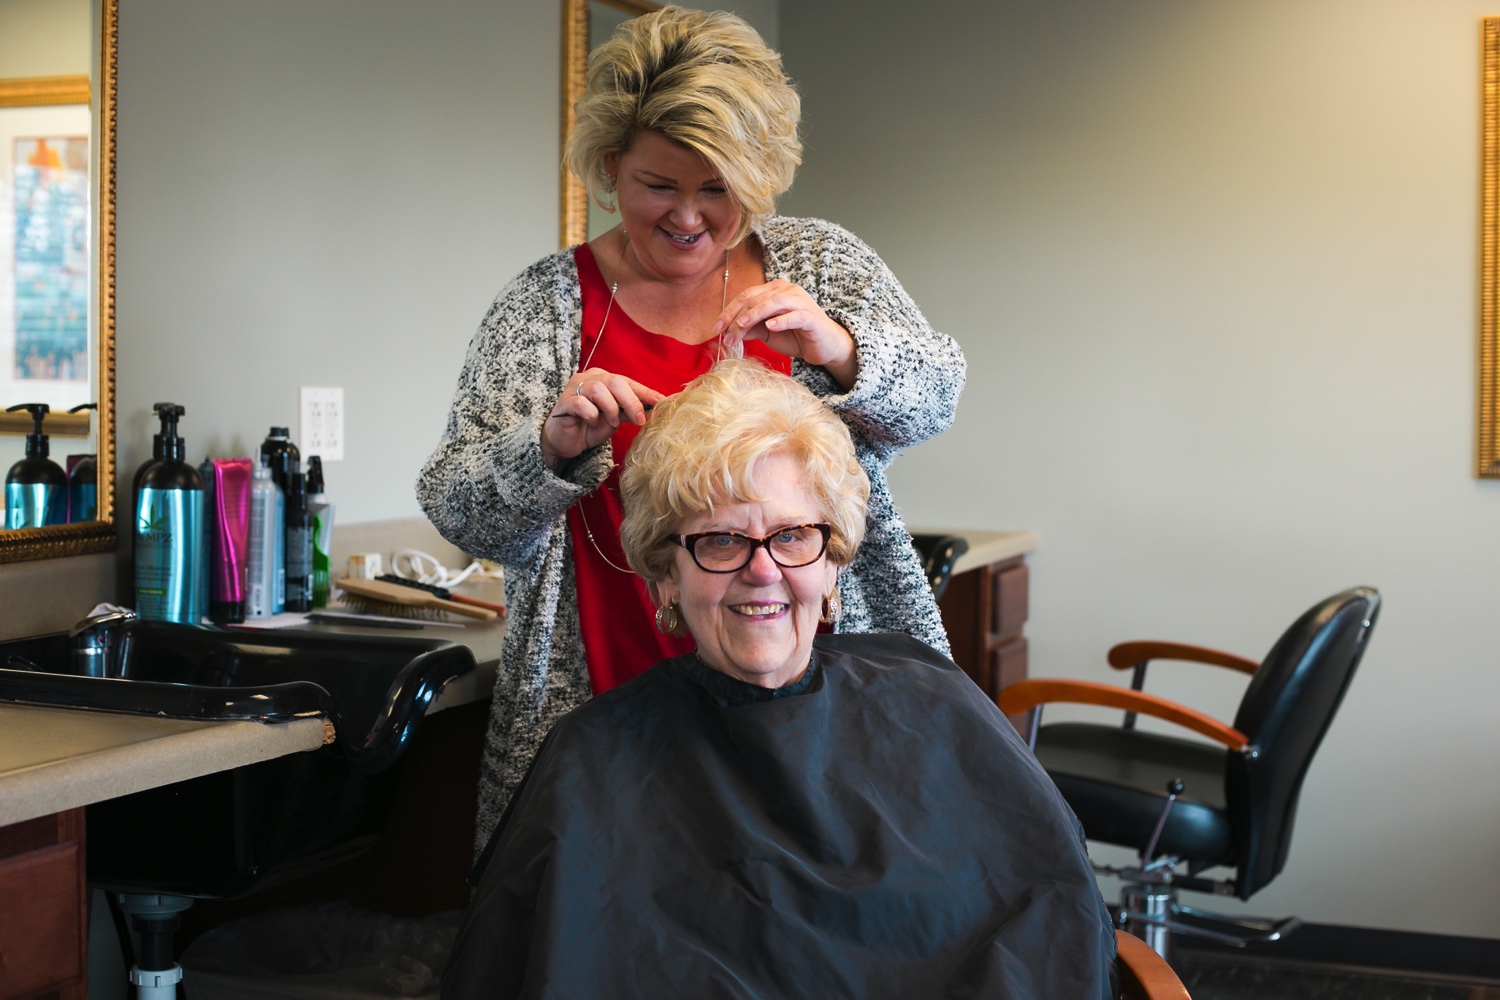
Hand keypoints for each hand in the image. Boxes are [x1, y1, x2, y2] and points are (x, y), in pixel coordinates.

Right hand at [541, 369, 663, 470]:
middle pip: (615, 382)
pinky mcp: (564, 403)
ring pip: (599, 390)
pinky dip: (591, 414)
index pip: (628, 382)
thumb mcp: (615, 419)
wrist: (564, 442)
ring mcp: (575, 388)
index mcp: (603, 379)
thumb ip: (630, 411)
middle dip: (632, 401)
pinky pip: (581, 403)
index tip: (661, 402)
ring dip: (610, 409)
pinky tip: (592, 422)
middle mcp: (589, 378)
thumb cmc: (590, 427)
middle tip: (640, 420)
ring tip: (611, 422)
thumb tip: (654, 408)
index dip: (645, 392)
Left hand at [713, 280, 858, 388]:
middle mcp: (786, 290)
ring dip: (754, 315)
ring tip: (741, 326)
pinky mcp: (811, 316)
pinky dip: (781, 320)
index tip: (716, 329)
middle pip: (755, 298)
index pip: (746, 296)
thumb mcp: (766, 333)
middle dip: (737, 317)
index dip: (729, 311)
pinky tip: (770, 327)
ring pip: (773, 303)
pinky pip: (794, 315)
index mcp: (773, 290)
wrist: (824, 346)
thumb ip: (750, 328)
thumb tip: (727, 331)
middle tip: (725, 334)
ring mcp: (800, 301)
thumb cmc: (795, 336)